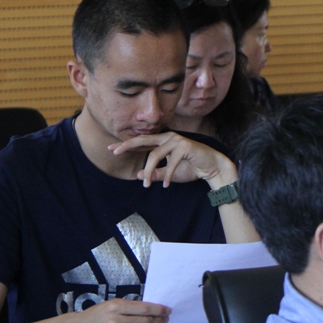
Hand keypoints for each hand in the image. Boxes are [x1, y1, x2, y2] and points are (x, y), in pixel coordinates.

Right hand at [70, 298, 169, 322]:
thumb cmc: (97, 314)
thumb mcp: (112, 304)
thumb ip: (130, 307)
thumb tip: (151, 309)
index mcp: (116, 306)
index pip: (145, 309)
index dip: (159, 310)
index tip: (167, 310)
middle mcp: (116, 321)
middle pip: (146, 322)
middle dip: (159, 320)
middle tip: (166, 318)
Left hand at [110, 132, 235, 189]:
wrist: (212, 168)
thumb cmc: (191, 168)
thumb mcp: (169, 174)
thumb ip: (156, 173)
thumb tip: (139, 175)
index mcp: (164, 142)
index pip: (142, 142)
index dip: (127, 145)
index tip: (111, 149)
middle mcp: (169, 137)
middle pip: (144, 140)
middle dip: (128, 145)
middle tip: (115, 152)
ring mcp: (177, 140)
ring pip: (155, 155)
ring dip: (150, 171)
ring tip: (148, 185)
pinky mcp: (186, 146)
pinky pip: (170, 162)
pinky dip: (168, 175)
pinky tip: (167, 185)